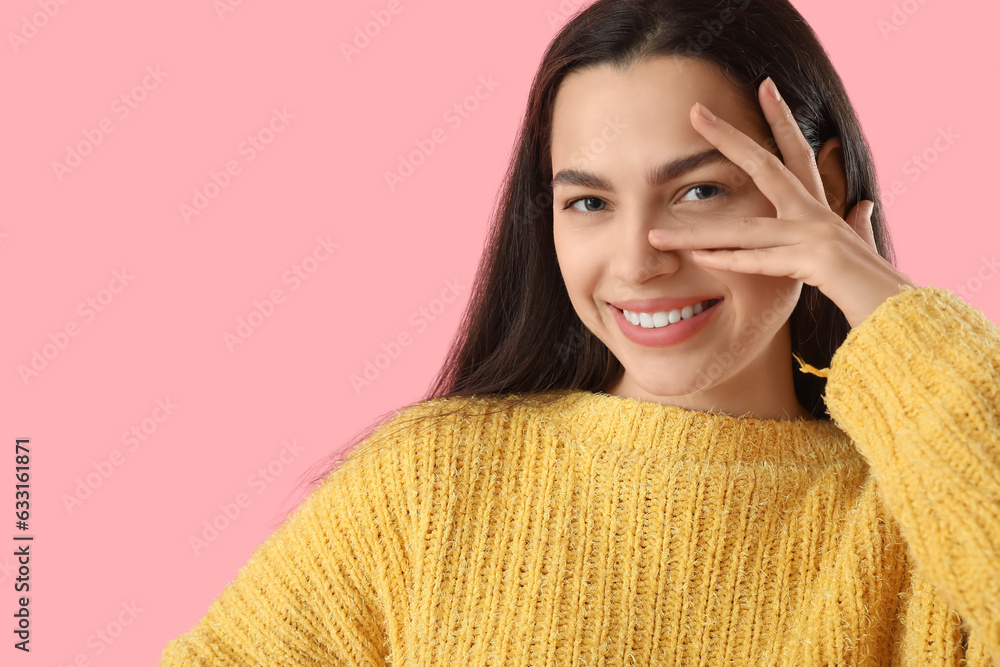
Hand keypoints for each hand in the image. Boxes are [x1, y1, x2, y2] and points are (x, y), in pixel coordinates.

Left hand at [648, 77, 916, 329]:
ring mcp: (811, 237)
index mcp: (818, 207)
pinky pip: (761, 263)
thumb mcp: (860, 244)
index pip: (797, 154)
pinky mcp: (812, 264)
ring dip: (696, 234)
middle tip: (697, 112)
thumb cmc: (872, 278)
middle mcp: (812, 214)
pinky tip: (698, 256)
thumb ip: (855, 224)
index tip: (763, 86)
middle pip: (766, 167)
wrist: (897, 307)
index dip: (781, 120)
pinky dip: (731, 261)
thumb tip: (863, 206)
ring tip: (656, 233)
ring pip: (743, 230)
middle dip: (730, 138)